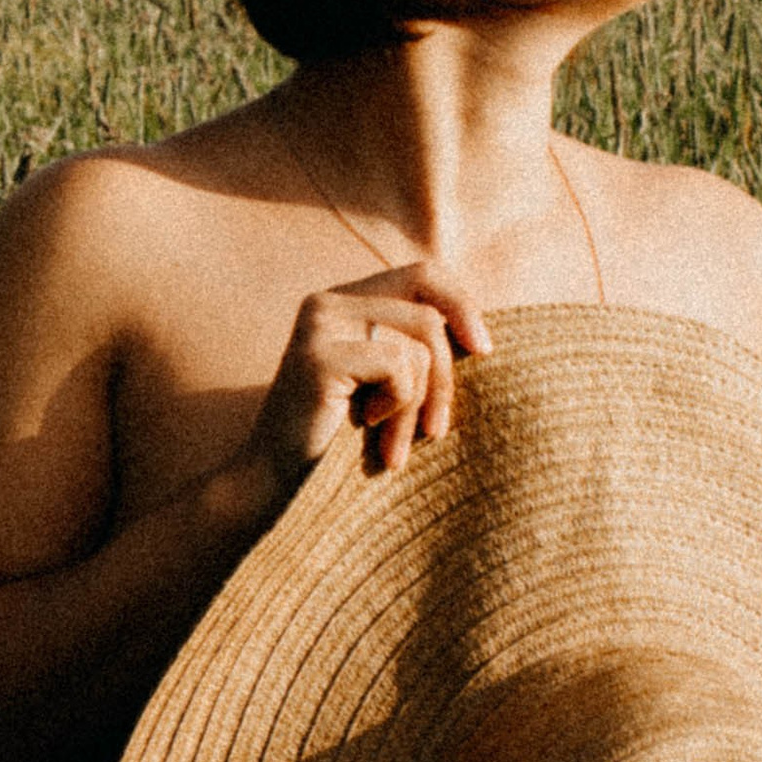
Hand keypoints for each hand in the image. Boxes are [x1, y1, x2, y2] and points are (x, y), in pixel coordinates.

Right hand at [240, 269, 493, 492]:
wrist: (277, 487)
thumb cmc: (340, 444)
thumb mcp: (386, 386)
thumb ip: (418, 350)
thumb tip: (481, 337)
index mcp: (345, 301)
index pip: (424, 274)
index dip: (462, 304)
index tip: (484, 351)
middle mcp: (328, 301)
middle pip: (428, 312)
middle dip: (446, 375)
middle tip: (438, 429)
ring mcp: (320, 325)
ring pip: (419, 345)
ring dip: (418, 406)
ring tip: (396, 446)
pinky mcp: (319, 357)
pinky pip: (398, 367)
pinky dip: (397, 406)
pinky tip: (367, 429)